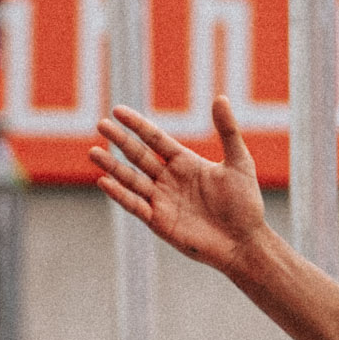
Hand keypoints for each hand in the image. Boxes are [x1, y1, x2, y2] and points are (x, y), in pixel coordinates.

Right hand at [90, 91, 276, 277]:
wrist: (244, 241)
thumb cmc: (245, 203)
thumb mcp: (239, 162)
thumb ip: (228, 131)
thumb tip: (220, 97)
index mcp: (184, 162)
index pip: (155, 138)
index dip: (137, 125)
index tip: (118, 110)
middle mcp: (169, 179)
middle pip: (138, 155)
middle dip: (120, 140)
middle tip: (101, 124)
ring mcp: (162, 200)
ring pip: (131, 179)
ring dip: (112, 166)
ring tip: (93, 151)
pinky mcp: (159, 222)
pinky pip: (135, 205)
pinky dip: (120, 194)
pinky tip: (104, 181)